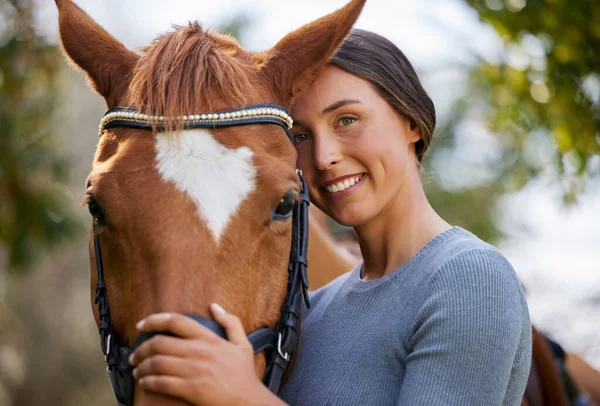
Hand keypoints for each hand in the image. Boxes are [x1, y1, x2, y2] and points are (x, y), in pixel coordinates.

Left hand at [129, 304, 278, 405]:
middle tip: (134, 355)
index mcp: (209, 338)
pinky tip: (145, 382)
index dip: (154, 320)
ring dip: (142, 366)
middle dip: (141, 348)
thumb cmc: (244, 375)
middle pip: (160, 342)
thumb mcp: (243, 344)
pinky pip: (161, 382)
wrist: (248, 401)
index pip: (176, 321)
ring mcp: (194, 370)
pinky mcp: (190, 389)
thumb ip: (230, 322)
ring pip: (157, 362)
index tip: (142, 325)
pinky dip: (148, 382)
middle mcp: (199, 351)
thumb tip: (214, 306)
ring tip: (137, 370)